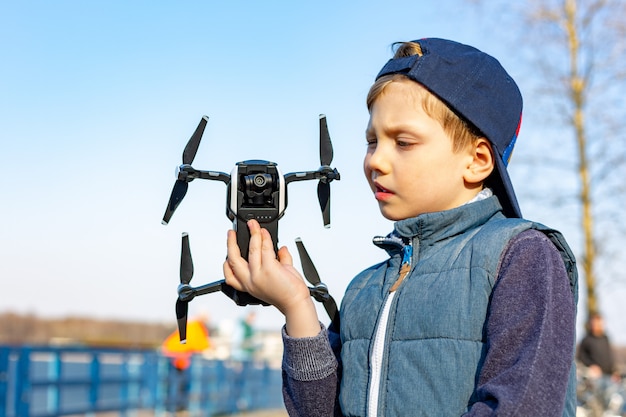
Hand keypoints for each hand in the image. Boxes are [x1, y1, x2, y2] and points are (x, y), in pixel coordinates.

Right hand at [223, 220, 319, 336]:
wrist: (296, 303)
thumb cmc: (287, 294)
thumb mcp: (275, 278)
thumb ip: (278, 261)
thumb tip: (280, 248)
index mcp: (248, 286)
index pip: (229, 276)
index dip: (226, 263)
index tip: (227, 252)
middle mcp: (250, 281)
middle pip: (233, 259)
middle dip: (230, 243)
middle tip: (231, 233)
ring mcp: (259, 275)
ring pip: (252, 249)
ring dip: (252, 234)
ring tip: (253, 225)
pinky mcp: (269, 269)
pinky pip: (265, 248)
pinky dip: (265, 238)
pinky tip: (265, 233)